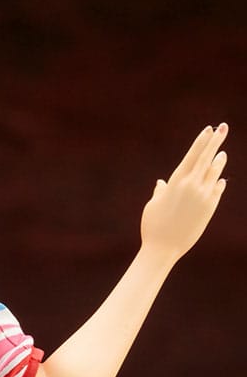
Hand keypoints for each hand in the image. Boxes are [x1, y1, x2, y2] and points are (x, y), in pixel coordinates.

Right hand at [140, 124, 227, 263]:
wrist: (163, 248)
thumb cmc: (153, 226)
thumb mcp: (153, 205)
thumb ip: (160, 192)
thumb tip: (162, 184)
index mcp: (176, 181)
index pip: (193, 154)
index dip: (202, 141)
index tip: (209, 129)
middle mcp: (192, 185)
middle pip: (207, 158)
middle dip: (215, 141)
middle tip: (224, 128)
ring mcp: (203, 196)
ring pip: (214, 173)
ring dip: (218, 162)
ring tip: (222, 154)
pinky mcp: (209, 209)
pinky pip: (217, 191)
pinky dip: (218, 183)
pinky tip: (220, 179)